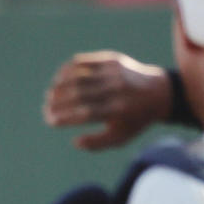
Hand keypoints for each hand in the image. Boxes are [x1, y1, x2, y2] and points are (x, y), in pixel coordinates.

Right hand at [43, 51, 173, 150]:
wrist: (157, 92)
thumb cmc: (134, 120)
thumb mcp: (120, 138)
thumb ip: (97, 143)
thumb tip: (75, 142)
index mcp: (118, 110)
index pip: (84, 114)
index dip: (64, 117)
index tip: (50, 121)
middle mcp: (115, 89)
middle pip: (79, 95)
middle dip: (58, 102)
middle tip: (46, 108)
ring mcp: (113, 72)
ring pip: (79, 77)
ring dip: (60, 86)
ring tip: (49, 95)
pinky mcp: (111, 60)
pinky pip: (85, 62)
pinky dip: (68, 70)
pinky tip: (58, 78)